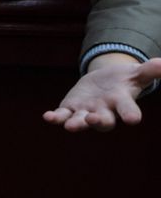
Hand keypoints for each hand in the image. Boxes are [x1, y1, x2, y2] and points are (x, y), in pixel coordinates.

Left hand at [43, 54, 160, 131]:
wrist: (105, 82)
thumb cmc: (124, 80)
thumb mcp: (136, 73)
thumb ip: (149, 70)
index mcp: (122, 103)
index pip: (128, 110)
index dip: (131, 114)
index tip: (134, 119)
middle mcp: (105, 111)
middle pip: (103, 121)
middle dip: (98, 121)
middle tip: (94, 119)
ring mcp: (86, 111)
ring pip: (81, 121)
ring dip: (76, 123)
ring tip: (71, 126)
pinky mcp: (70, 108)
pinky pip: (62, 115)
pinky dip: (56, 117)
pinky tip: (48, 117)